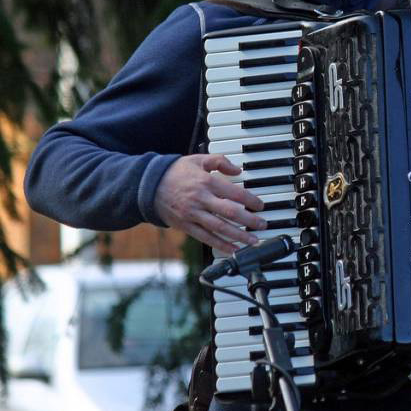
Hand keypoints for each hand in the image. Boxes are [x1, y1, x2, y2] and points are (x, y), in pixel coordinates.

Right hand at [153, 154, 267, 253]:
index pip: (233, 193)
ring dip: (239, 236)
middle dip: (249, 220)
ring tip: (253, 241)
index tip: (261, 206)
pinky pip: (206, 238)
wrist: (148, 186)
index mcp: (205, 182)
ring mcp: (192, 214)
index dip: (250, 200)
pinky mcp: (186, 226)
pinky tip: (233, 250)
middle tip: (263, 225)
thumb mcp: (198, 160)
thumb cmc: (176, 172)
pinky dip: (220, 245)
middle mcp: (200, 199)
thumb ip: (220, 161)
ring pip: (219, 228)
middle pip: (229, 212)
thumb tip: (238, 170)